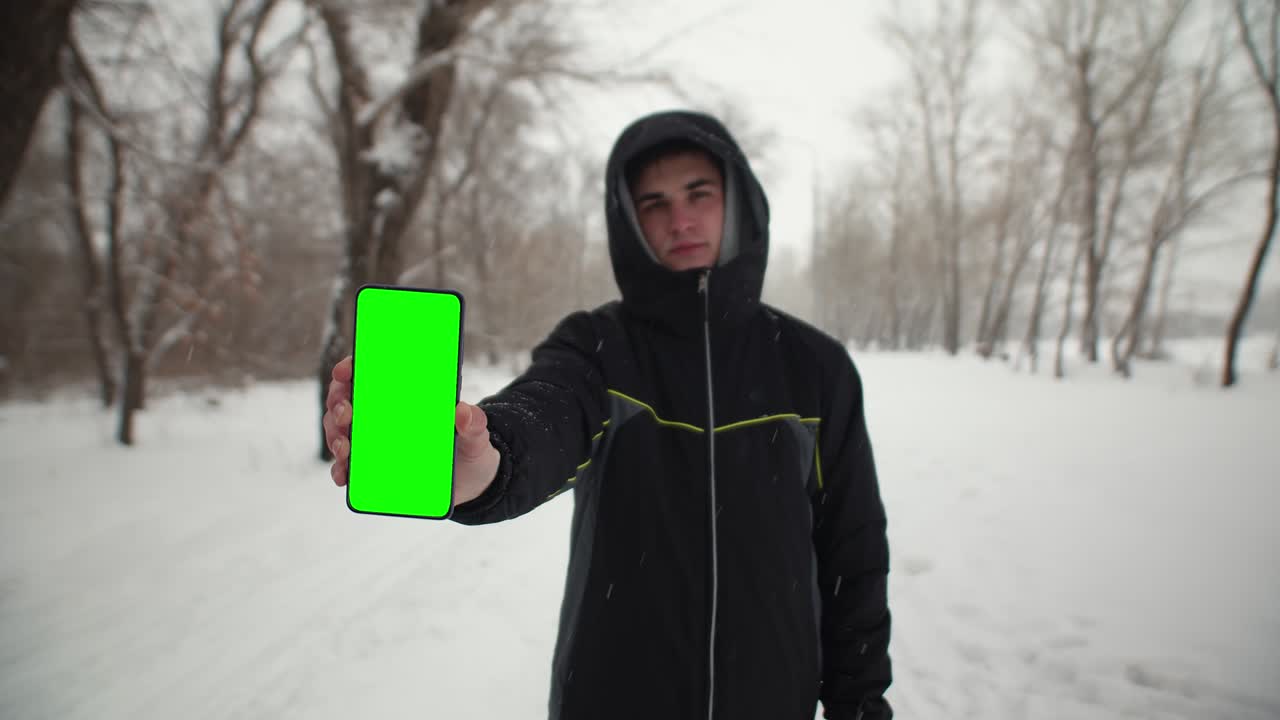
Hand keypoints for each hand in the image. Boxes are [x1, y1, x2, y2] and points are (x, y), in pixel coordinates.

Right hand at [323, 355, 500, 505]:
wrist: (471, 483)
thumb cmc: (469, 449)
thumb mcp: (476, 436)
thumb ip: (475, 424)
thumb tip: (463, 411)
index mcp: (404, 398)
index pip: (369, 374)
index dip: (351, 368)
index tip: (345, 372)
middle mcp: (382, 416)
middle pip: (346, 400)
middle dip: (337, 403)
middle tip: (345, 413)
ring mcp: (374, 441)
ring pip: (340, 431)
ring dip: (335, 436)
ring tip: (345, 447)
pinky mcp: (372, 469)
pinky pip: (348, 466)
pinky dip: (341, 469)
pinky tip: (343, 474)